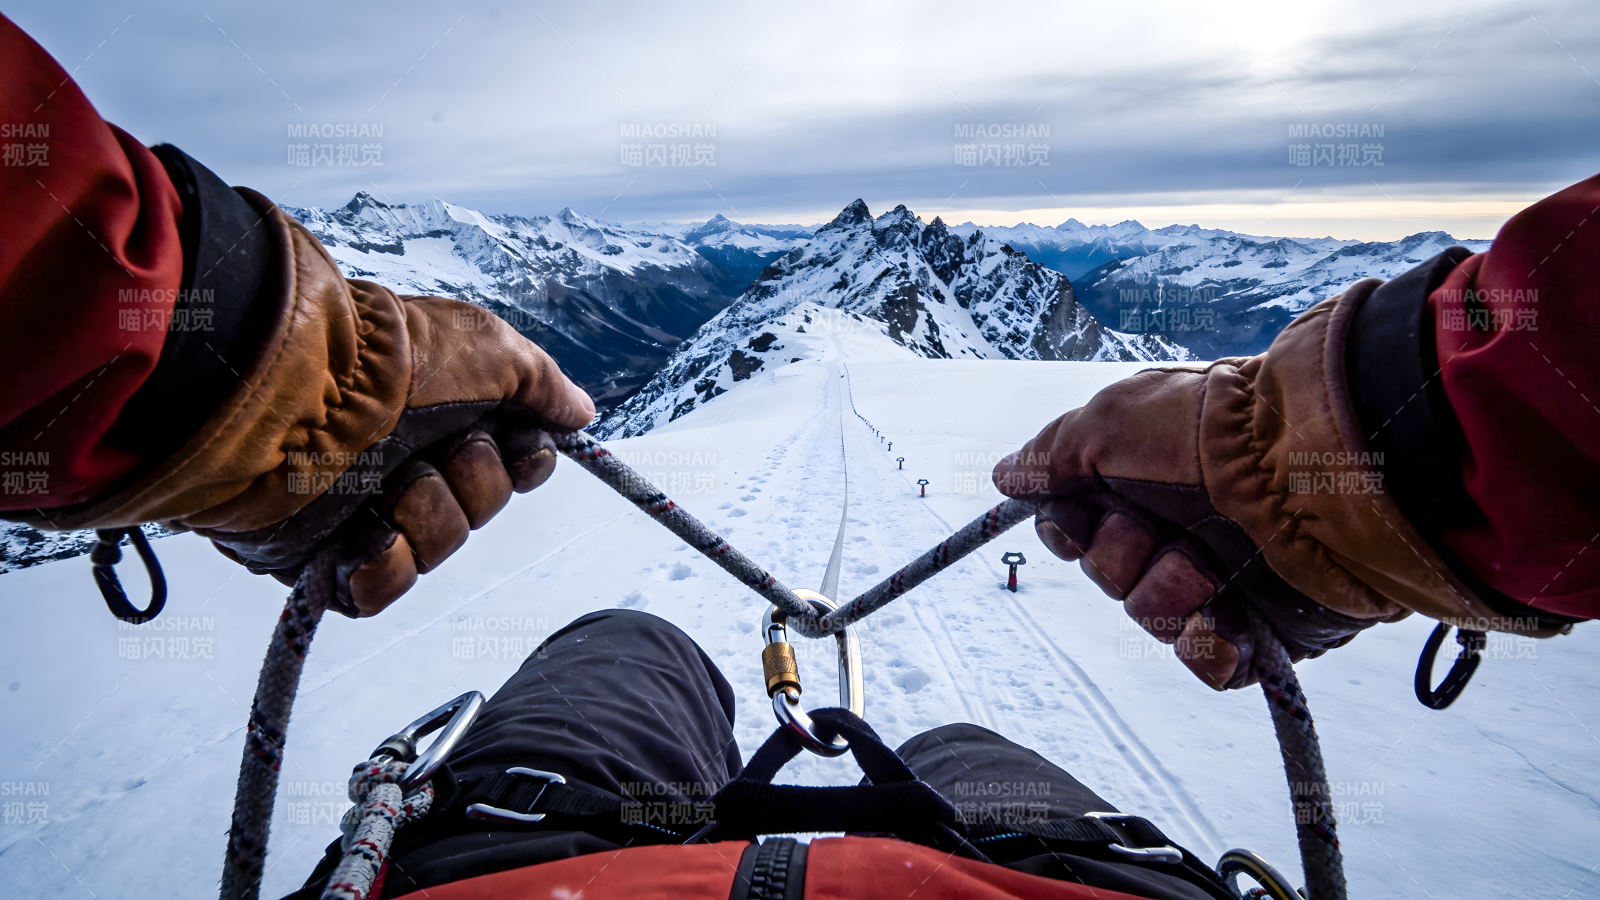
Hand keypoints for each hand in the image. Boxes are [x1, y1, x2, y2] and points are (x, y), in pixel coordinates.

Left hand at [174, 206, 591, 615]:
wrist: (297, 395)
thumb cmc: (392, 361)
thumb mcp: (489, 348)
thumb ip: (541, 383)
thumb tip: (581, 413)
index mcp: (445, 417)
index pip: (512, 463)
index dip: (525, 463)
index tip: (520, 446)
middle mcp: (408, 461)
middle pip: (481, 510)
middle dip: (472, 486)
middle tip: (439, 454)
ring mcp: (365, 510)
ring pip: (437, 551)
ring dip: (425, 520)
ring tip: (387, 488)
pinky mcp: (323, 557)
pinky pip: (378, 592)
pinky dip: (380, 569)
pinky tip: (361, 538)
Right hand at [992, 298, 1415, 687]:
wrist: (1310, 470)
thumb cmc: (1210, 432)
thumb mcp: (1112, 419)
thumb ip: (1054, 452)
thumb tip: (1006, 477)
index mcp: (1146, 480)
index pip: (1079, 526)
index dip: (1068, 533)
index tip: (1076, 521)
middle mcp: (1180, 526)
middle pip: (1108, 575)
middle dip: (1120, 560)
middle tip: (1154, 533)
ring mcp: (1224, 577)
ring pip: (1151, 619)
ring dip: (1165, 598)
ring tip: (1205, 572)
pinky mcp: (1265, 626)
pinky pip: (1211, 665)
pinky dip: (1208, 652)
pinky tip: (1221, 627)